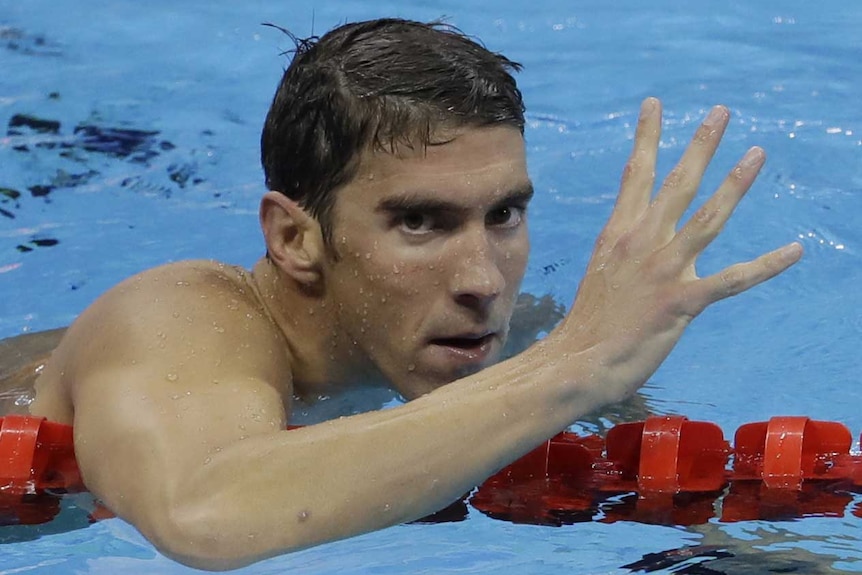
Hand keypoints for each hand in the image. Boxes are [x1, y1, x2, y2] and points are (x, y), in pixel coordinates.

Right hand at [553, 98, 801, 398]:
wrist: (576, 361)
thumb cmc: (589, 322)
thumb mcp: (600, 271)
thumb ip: (623, 246)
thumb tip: (632, 230)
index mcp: (618, 233)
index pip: (634, 175)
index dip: (646, 137)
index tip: (654, 105)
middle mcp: (640, 242)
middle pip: (675, 183)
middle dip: (700, 145)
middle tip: (720, 112)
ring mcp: (662, 269)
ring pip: (706, 217)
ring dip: (734, 184)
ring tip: (757, 153)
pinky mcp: (681, 301)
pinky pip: (732, 279)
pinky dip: (766, 265)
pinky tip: (794, 250)